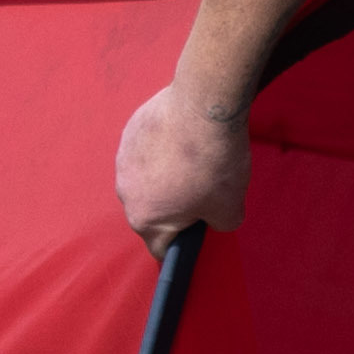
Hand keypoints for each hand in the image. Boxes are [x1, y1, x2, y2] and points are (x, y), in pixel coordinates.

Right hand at [112, 79, 249, 255]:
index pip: (161, 247)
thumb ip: (220, 224)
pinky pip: (145, 150)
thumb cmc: (214, 162)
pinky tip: (184, 138)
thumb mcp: (230, 208)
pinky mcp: (130, 132)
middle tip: (205, 189)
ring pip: (146, 179)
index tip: (197, 233)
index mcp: (144, 218)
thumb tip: (215, 219)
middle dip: (175, 206)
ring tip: (195, 160)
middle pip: (151, 211)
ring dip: (165, 176)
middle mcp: (125, 192)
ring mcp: (123, 159)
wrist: (203, 106)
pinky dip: (161, 149)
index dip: (182, 245)